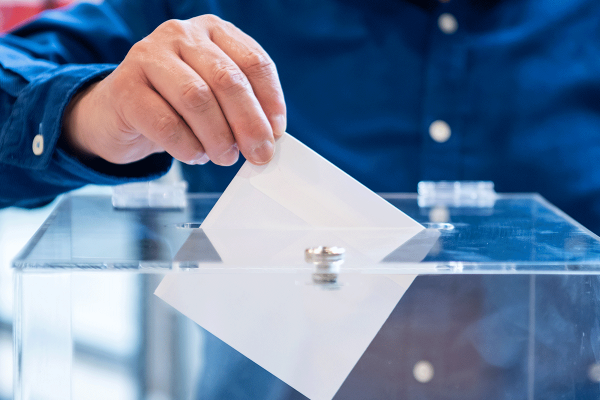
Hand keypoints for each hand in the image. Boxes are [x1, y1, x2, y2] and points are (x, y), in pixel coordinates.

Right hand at [62, 14, 285, 165]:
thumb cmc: (175, 105)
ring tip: (224, 157)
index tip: (276, 132)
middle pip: (228, 79)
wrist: (119, 112)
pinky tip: (194, 155)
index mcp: (212, 30)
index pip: (254, 61)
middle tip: (258, 154)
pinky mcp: (124, 87)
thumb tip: (268, 137)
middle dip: (249, 123)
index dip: (271, 100)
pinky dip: (187, 147)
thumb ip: (241, 106)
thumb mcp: (214, 96)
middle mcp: (181, 34)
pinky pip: (165, 123)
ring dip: (218, 137)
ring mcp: (148, 56)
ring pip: (197, 98)